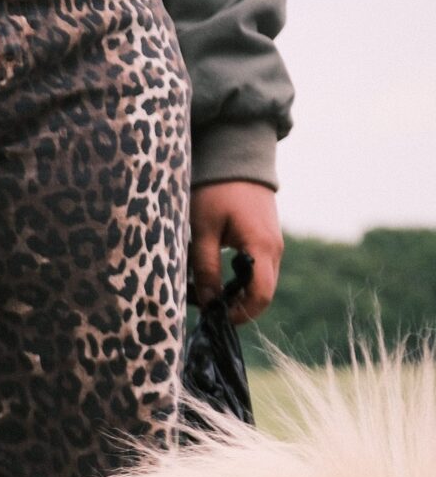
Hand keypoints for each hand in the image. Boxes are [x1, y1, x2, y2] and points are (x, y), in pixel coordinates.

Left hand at [190, 180, 282, 322]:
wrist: (237, 159)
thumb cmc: (216, 192)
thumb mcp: (203, 232)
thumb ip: (206, 269)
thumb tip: (209, 303)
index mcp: (261, 248)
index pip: (261, 296)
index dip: (239, 314)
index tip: (213, 317)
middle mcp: (274, 250)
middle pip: (261, 294)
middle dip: (233, 306)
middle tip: (201, 304)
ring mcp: (273, 246)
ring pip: (258, 284)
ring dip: (234, 294)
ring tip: (202, 290)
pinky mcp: (265, 242)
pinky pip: (256, 271)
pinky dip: (237, 280)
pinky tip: (212, 276)